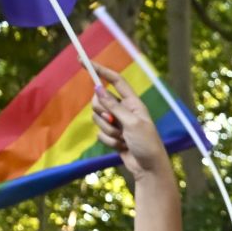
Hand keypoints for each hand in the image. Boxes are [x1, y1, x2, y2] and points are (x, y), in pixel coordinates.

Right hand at [89, 64, 172, 180]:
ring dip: (108, 130)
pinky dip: (108, 141)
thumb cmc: (147, 144)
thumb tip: (98, 88)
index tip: (82, 61)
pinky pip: (99, 133)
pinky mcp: (113, 135)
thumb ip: (114, 106)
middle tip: (114, 123)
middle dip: (102, 112)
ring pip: (97, 118)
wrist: (149, 169)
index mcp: (133, 103)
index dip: (99, 70)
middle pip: (99, 100)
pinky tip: (122, 147)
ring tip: (123, 139)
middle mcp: (124, 110)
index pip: (114, 81)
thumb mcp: (131, 123)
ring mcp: (118, 123)